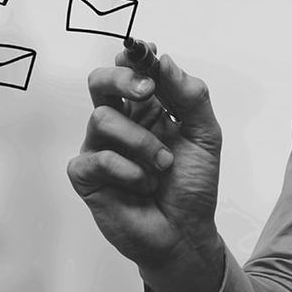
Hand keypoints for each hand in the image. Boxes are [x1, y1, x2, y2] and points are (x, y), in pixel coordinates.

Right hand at [67, 49, 224, 291]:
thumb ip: (190, 96)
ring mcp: (99, 148)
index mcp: (145, 109)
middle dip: (120, 79)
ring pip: (102, 118)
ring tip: (162, 166)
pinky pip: (96, 158)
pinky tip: (143, 185)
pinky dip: (128, 170)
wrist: (185, 234)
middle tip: (146, 90)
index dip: (135, 60)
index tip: (149, 57)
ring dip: (141, 142)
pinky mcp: (86, 177)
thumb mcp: (205, 135)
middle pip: (99, 83)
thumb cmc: (192, 185)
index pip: (130, 71)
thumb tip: (163, 59)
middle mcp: (119, 124)